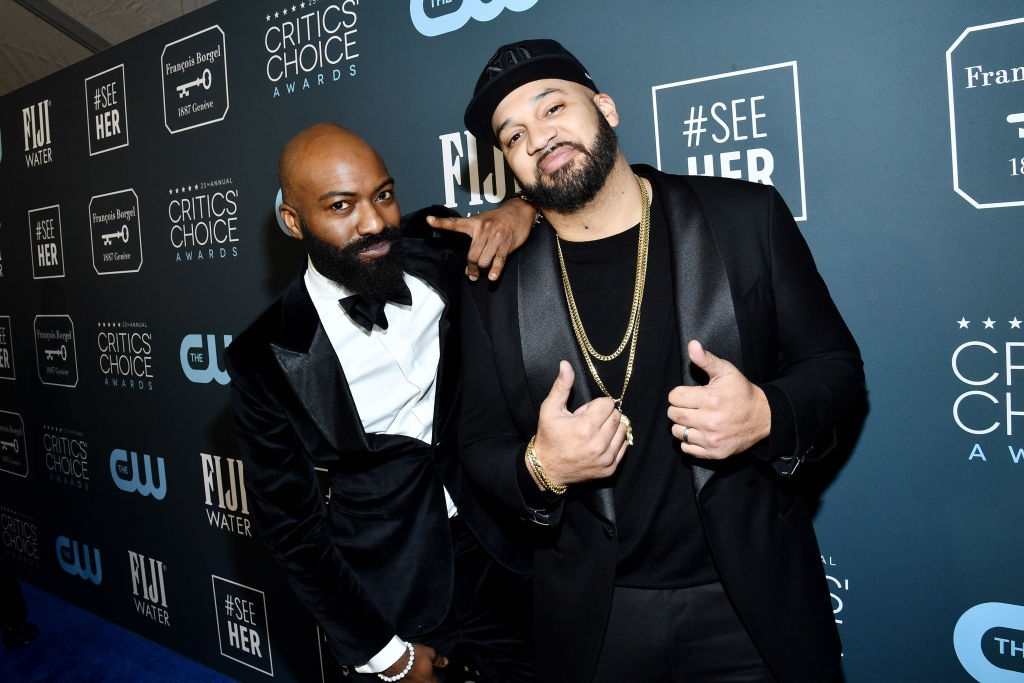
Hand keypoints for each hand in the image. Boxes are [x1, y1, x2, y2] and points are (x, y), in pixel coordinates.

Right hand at [379, 643, 446, 682]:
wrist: (392, 659)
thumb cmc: (412, 656)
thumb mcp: (429, 653)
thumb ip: (438, 660)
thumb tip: (445, 662)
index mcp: (429, 681)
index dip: (438, 680)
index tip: (437, 678)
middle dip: (428, 681)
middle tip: (426, 675)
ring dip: (417, 681)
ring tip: (416, 675)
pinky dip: (407, 681)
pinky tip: (406, 677)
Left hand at [426, 197, 534, 280]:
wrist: (520, 211)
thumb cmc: (499, 219)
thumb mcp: (483, 221)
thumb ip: (475, 239)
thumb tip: (470, 265)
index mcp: (475, 222)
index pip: (455, 223)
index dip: (441, 222)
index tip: (429, 220)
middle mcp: (484, 229)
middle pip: (472, 255)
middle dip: (471, 268)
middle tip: (472, 275)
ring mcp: (496, 236)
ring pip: (483, 260)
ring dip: (483, 269)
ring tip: (484, 272)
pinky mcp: (507, 243)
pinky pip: (499, 260)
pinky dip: (495, 271)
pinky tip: (493, 277)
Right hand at [530, 361, 628, 488]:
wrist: (547, 468)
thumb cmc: (549, 437)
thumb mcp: (550, 409)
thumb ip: (562, 386)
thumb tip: (566, 364)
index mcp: (585, 426)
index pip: (608, 403)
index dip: (596, 405)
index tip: (585, 413)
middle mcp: (598, 443)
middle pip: (617, 416)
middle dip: (605, 415)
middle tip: (589, 422)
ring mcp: (605, 457)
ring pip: (623, 430)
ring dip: (612, 428)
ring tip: (596, 432)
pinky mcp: (609, 468)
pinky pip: (624, 446)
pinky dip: (615, 442)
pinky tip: (600, 443)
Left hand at [667, 340, 770, 458]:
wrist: (763, 417)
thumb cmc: (741, 392)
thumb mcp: (726, 371)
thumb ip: (706, 359)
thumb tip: (692, 345)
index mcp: (710, 399)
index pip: (674, 397)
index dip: (680, 394)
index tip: (690, 394)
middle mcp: (710, 420)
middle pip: (673, 415)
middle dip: (679, 408)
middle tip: (691, 406)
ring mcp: (712, 439)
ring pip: (678, 432)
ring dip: (682, 425)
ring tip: (694, 419)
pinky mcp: (715, 453)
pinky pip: (687, 448)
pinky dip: (689, 441)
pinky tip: (699, 431)